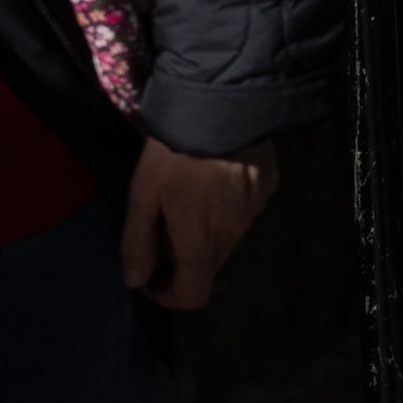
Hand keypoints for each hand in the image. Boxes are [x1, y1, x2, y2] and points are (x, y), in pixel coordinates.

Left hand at [122, 138, 277, 309]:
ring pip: (228, 235)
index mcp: (200, 243)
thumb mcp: (142, 197)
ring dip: (206, 230)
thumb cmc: (174, 156)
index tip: (150, 275)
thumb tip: (135, 280)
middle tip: (162, 227)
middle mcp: (234, 233)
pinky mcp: (268, 185)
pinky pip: (245, 208)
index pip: (193, 295)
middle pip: (209, 265)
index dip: (168, 295)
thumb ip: (137, 244)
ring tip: (188, 195)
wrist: (223, 107)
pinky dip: (227, 204)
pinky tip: (215, 175)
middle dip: (183, 257)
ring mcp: (255, 209)